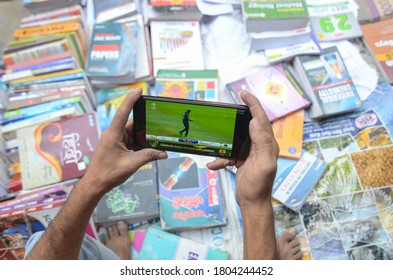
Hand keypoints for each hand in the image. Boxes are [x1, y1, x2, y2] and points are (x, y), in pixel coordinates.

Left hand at [79, 88, 167, 196]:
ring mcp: (114, 140)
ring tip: (157, 138)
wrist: (95, 184)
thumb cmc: (108, 173)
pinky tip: (149, 148)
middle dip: (145, 125)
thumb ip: (149, 156)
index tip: (139, 90)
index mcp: (113, 134)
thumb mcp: (131, 164)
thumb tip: (164, 153)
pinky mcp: (116, 146)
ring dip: (143, 137)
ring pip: (132, 133)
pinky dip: (139, 144)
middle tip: (159, 123)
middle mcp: (113, 134)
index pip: (123, 112)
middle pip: (132, 124)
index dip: (131, 100)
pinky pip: (130, 141)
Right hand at [207, 90, 278, 207]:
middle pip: (250, 124)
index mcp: (268, 144)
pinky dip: (220, 159)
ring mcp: (251, 153)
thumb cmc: (259, 186)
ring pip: (238, 138)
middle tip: (232, 103)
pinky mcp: (242, 160)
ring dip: (227, 138)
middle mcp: (261, 146)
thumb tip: (255, 121)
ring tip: (218, 132)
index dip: (253, 104)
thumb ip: (263, 143)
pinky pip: (229, 154)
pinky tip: (212, 164)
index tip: (244, 93)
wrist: (252, 203)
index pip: (261, 119)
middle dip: (242, 113)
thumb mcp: (264, 164)